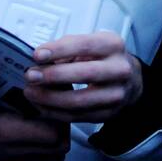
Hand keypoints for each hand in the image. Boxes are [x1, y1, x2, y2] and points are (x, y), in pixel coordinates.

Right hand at [0, 64, 69, 160]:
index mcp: (5, 134)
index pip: (52, 135)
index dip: (60, 114)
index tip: (53, 93)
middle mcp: (13, 148)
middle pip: (59, 145)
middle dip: (64, 121)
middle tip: (55, 96)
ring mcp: (12, 153)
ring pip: (51, 150)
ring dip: (56, 129)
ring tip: (47, 104)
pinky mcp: (8, 153)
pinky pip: (39, 151)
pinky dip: (44, 136)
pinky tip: (32, 113)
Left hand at [23, 32, 143, 122]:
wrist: (129, 79)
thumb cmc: (103, 58)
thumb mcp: (90, 44)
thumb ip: (67, 48)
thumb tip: (40, 58)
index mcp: (113, 45)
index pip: (85, 45)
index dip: (59, 50)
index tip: (37, 55)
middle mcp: (119, 69)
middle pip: (84, 74)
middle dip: (53, 76)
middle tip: (31, 76)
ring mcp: (116, 94)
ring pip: (79, 101)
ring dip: (50, 98)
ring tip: (31, 93)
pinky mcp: (109, 113)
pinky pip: (78, 116)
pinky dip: (56, 112)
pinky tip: (42, 105)